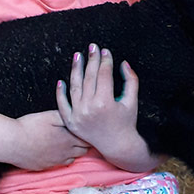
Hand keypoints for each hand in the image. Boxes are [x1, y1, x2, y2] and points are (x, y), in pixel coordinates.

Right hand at [12, 110, 88, 169]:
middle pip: (83, 151)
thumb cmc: (30, 126)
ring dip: (74, 151)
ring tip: (68, 142)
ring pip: (73, 159)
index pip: (87, 140)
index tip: (85, 128)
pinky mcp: (45, 166)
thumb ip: (66, 115)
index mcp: (68, 139)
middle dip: (84, 143)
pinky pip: (60, 164)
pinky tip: (56, 150)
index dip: (88, 133)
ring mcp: (55, 161)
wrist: (12, 142)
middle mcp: (65, 153)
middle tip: (80, 134)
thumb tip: (77, 115)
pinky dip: (62, 158)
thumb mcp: (50, 115)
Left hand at [56, 43, 139, 161]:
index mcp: (106, 103)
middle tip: (92, 47)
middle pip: (89, 77)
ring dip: (75, 70)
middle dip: (92, 60)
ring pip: (75, 87)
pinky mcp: (71, 122)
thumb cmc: (127, 122)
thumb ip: (130, 80)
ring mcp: (78, 115)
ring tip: (77, 56)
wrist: (117, 146)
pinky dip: (60, 92)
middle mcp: (89, 108)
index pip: (104, 75)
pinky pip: (62, 104)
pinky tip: (62, 80)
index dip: (105, 61)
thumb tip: (123, 62)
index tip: (106, 51)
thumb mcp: (132, 101)